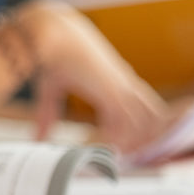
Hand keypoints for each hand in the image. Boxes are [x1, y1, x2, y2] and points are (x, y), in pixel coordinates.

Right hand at [17, 0, 168, 153]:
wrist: (51, 32)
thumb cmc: (52, 54)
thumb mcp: (51, 89)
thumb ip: (48, 115)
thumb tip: (39, 139)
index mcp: (116, 81)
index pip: (143, 108)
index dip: (142, 130)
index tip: (130, 150)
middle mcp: (125, 84)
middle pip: (154, 117)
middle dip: (148, 140)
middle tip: (132, 161)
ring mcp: (122, 88)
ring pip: (146, 124)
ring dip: (135, 144)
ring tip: (119, 161)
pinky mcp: (113, 92)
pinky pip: (128, 125)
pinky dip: (120, 140)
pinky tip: (107, 151)